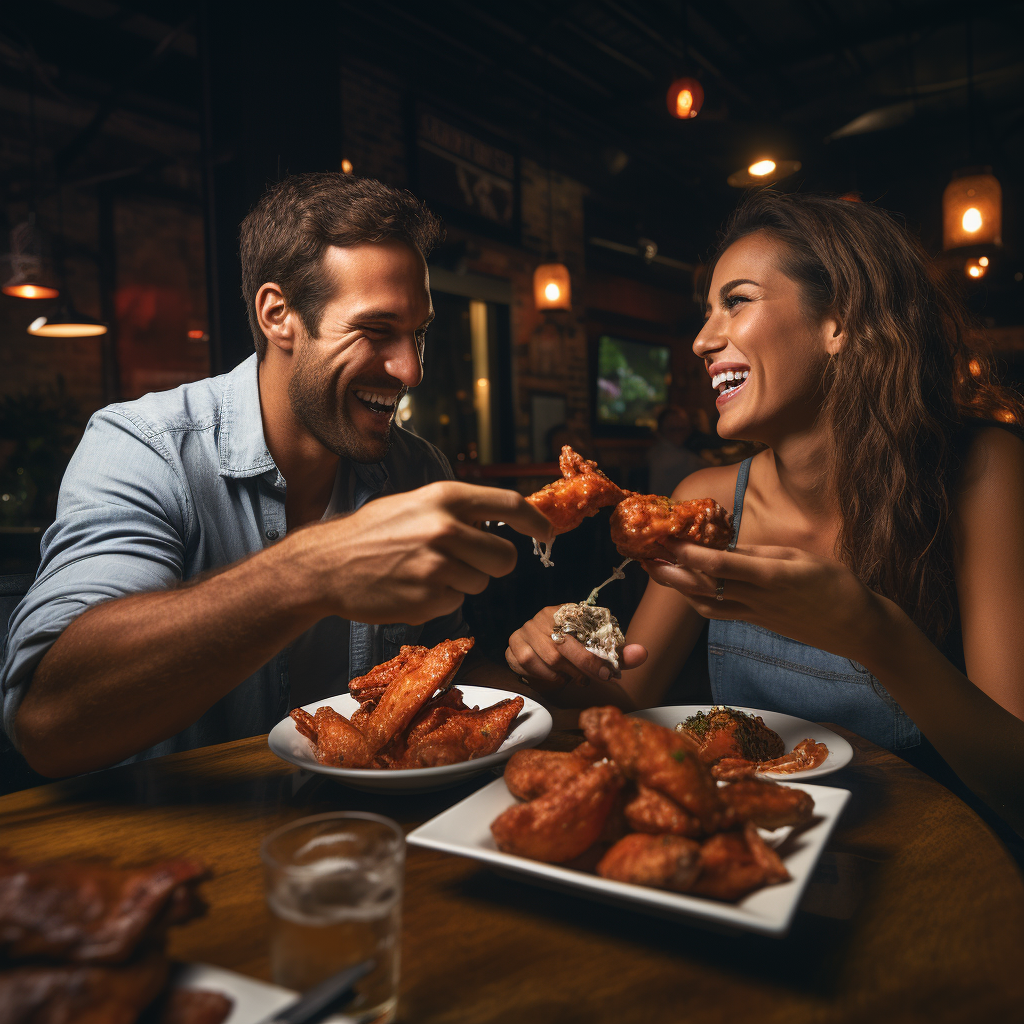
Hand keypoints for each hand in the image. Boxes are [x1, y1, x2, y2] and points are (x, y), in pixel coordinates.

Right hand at [288, 481, 553, 625]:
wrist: (325, 565)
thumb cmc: (371, 533)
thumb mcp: (415, 504)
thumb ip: (456, 511)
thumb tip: (500, 521)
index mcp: (444, 497)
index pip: (509, 504)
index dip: (535, 521)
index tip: (547, 532)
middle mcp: (445, 529)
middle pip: (505, 557)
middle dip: (493, 565)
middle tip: (468, 563)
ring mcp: (437, 566)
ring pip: (480, 584)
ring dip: (461, 583)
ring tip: (423, 572)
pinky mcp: (428, 599)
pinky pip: (455, 604)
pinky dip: (439, 601)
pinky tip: (410, 588)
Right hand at [506, 605, 647, 695]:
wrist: (547, 646)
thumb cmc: (578, 649)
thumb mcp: (600, 650)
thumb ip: (620, 654)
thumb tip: (642, 654)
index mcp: (565, 612)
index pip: (579, 633)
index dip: (593, 657)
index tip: (608, 674)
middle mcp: (542, 618)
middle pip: (559, 649)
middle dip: (579, 669)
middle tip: (589, 680)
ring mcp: (524, 631)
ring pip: (542, 660)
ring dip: (560, 675)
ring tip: (571, 678)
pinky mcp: (512, 646)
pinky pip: (524, 665)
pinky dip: (542, 677)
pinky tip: (553, 678)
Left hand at [643, 540, 882, 663]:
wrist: (857, 628)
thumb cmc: (835, 585)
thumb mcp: (800, 557)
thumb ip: (761, 553)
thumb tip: (726, 547)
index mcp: (771, 575)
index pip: (722, 564)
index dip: (691, 553)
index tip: (668, 540)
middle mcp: (757, 597)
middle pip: (703, 587)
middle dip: (671, 572)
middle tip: (645, 557)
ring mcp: (755, 614)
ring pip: (705, 604)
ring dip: (678, 589)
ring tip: (658, 571)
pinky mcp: (757, 623)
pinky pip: (719, 614)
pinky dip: (698, 601)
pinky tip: (687, 589)